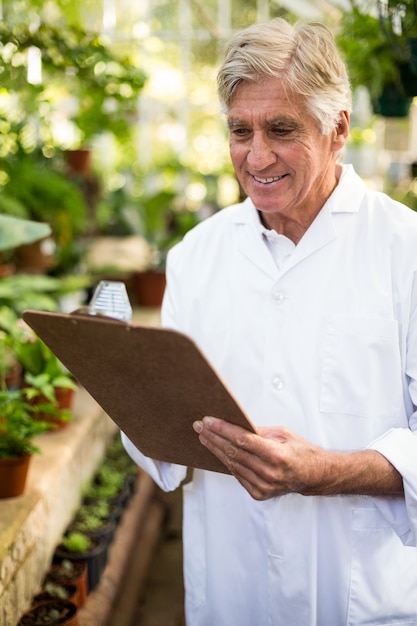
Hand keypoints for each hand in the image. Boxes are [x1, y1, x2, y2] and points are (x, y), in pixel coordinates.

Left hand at [192, 417, 403, 499]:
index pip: (241, 440)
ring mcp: (263, 486)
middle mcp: (268, 473)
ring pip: (232, 465)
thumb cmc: (299, 451)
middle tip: (200, 426)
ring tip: (204, 437)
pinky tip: (218, 452)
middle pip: (233, 452)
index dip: (222, 429)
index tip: (208, 420)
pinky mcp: (259, 494)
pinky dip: (227, 462)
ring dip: (215, 450)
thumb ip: (258, 431)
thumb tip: (235, 425)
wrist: (313, 475)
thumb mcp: (283, 433)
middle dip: (213, 437)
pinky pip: (237, 475)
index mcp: (276, 455)